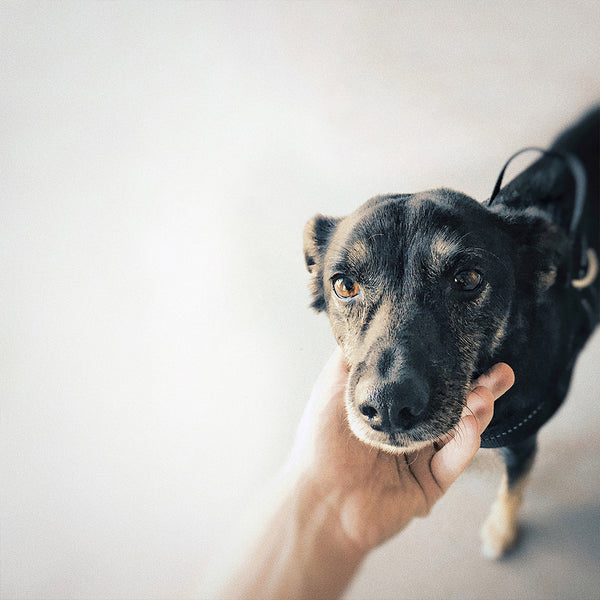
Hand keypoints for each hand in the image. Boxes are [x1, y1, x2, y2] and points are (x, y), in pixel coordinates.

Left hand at [288, 348, 514, 551]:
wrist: (318, 497)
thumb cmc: (322, 439)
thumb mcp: (334, 386)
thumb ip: (354, 358)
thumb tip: (367, 322)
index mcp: (392, 409)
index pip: (429, 385)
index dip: (449, 368)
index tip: (468, 346)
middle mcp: (410, 431)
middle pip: (453, 406)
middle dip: (481, 388)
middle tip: (501, 371)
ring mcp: (422, 458)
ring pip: (461, 431)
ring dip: (478, 410)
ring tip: (486, 390)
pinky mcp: (430, 484)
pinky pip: (455, 461)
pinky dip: (467, 441)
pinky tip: (471, 421)